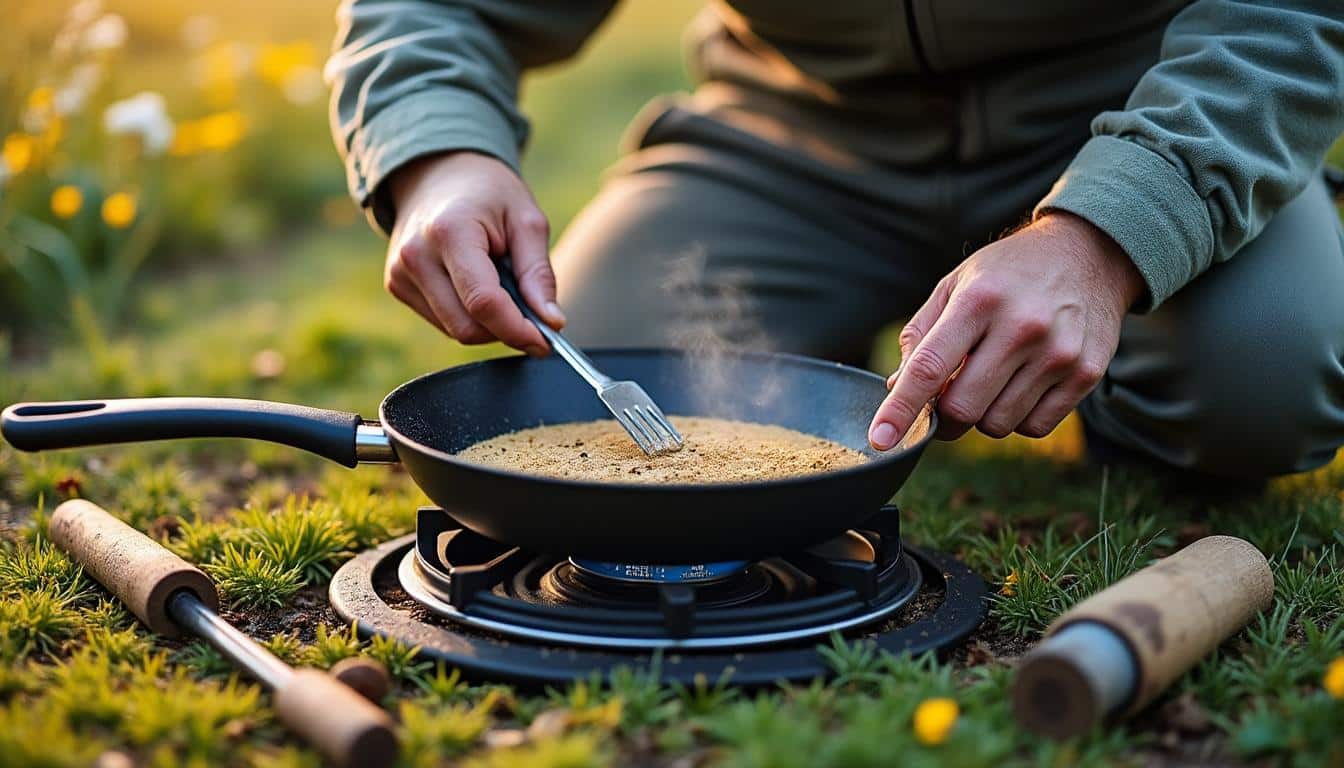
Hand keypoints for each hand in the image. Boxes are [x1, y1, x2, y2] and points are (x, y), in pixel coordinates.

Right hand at [384, 151, 564, 354]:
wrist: (438, 172)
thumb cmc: (488, 193)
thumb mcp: (526, 221)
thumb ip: (539, 274)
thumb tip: (552, 323)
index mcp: (450, 232)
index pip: (483, 302)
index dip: (517, 330)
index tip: (545, 342)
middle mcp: (415, 255)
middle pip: (466, 327)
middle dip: (504, 329)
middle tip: (529, 309)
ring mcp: (399, 273)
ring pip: (454, 330)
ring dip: (487, 323)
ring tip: (497, 281)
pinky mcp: (396, 285)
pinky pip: (442, 322)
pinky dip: (467, 315)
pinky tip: (473, 283)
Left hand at [868, 211, 1144, 449]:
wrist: (1089, 253)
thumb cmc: (1008, 272)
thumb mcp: (956, 284)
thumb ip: (921, 335)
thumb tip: (897, 388)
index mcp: (979, 301)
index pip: (930, 368)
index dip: (901, 410)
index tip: (879, 440)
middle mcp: (1021, 327)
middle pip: (963, 409)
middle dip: (945, 415)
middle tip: (948, 399)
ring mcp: (1058, 353)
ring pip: (997, 424)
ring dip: (983, 415)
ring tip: (994, 378)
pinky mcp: (1086, 373)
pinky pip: (1034, 427)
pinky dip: (1018, 417)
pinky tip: (1023, 383)